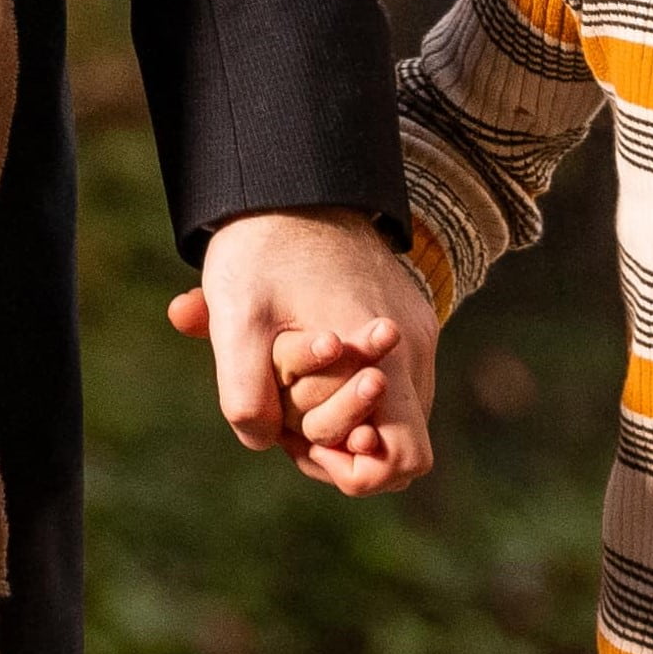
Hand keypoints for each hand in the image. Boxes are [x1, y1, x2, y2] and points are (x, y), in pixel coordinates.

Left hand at [165, 209, 435, 496]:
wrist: (295, 178)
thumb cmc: (263, 247)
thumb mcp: (236, 317)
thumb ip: (244, 391)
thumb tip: (261, 439)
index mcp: (385, 356)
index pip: (406, 458)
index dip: (362, 475)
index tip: (311, 451)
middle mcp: (413, 350)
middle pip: (394, 441)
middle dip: (338, 443)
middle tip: (286, 419)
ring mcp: (415, 332)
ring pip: (390, 410)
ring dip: (341, 413)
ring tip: (289, 386)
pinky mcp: (407, 316)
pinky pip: (389, 377)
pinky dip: (349, 384)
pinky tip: (306, 358)